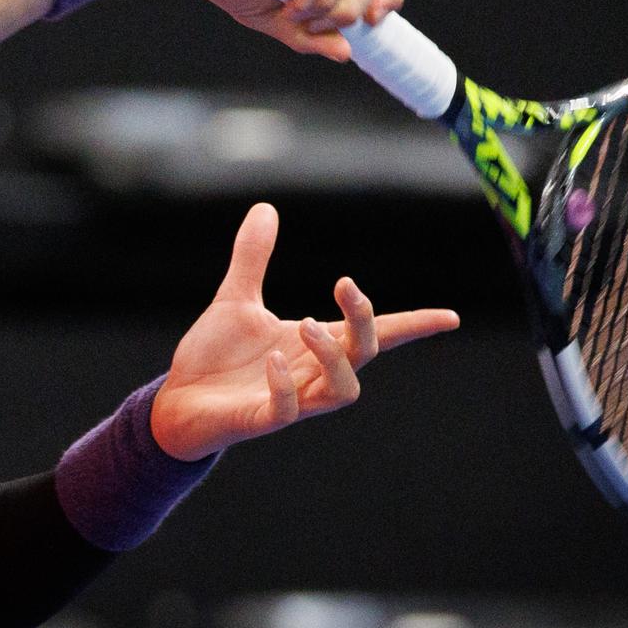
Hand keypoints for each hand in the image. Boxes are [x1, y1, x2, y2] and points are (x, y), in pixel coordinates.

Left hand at [150, 203, 459, 460]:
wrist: (176, 400)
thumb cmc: (214, 357)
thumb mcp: (235, 298)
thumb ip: (253, 257)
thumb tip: (265, 207)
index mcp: (313, 344)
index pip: (376, 335)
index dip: (413, 326)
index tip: (451, 317)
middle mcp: (312, 372)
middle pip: (365, 353)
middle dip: (364, 320)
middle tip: (343, 285)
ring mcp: (292, 399)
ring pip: (343, 390)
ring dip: (334, 356)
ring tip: (305, 323)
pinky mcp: (261, 420)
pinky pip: (288, 410)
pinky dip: (287, 385)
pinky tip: (273, 361)